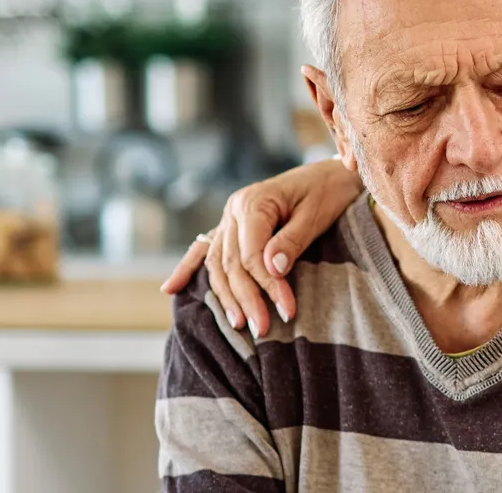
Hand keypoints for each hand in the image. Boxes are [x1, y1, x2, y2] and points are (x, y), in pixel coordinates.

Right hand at [160, 159, 362, 337]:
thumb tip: (271, 269)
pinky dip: (187, 269)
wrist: (331, 173)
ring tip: (240, 325)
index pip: (251, 254)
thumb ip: (291, 241)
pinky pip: (205, 250)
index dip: (267, 285)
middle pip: (232, 263)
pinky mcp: (230, 228)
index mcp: (254, 202)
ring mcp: (228, 219)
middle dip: (246, 299)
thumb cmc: (327, 192)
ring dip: (226, 297)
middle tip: (263, 329)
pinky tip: (170, 289)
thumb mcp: (315, 215)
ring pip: (217, 264)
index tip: (287, 310)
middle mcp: (234, 210)